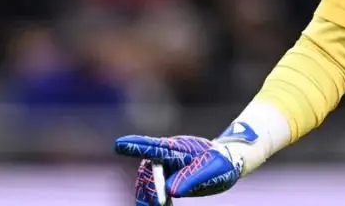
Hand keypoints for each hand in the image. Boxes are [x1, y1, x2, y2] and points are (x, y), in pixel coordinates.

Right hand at [115, 133, 242, 204]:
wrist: (225, 164)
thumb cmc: (221, 162)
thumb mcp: (215, 168)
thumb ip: (194, 178)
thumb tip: (171, 191)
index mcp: (178, 148)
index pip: (155, 147)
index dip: (137, 145)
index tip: (119, 144)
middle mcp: (165, 155)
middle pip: (147, 170)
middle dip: (151, 188)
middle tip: (161, 205)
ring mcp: (162, 166)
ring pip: (145, 183)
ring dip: (148, 198)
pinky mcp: (162, 178)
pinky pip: (148, 190)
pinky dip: (150, 201)